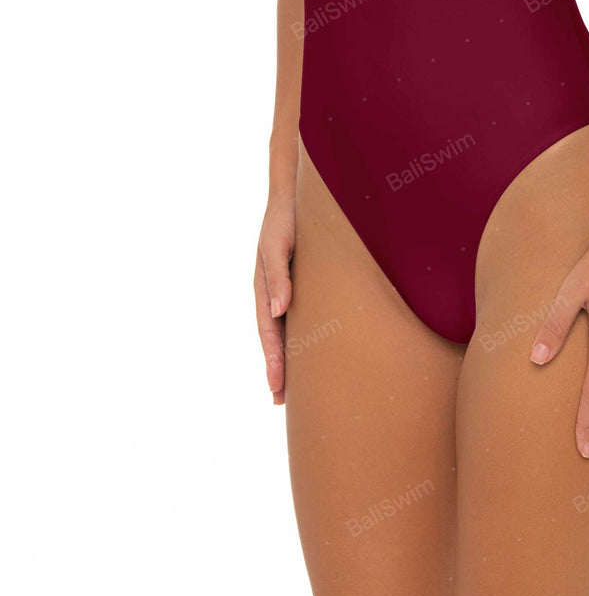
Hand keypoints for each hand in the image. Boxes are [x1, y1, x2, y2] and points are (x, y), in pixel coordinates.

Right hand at [253, 193, 294, 404]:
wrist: (297, 192)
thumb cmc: (285, 218)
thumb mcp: (277, 245)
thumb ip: (278, 275)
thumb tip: (278, 309)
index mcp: (265, 287)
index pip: (269, 332)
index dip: (273, 360)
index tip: (276, 388)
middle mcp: (276, 292)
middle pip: (276, 338)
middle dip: (279, 368)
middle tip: (282, 402)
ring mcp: (289, 287)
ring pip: (289, 329)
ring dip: (292, 356)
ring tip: (296, 386)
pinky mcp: (305, 280)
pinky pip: (304, 314)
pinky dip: (305, 334)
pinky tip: (316, 348)